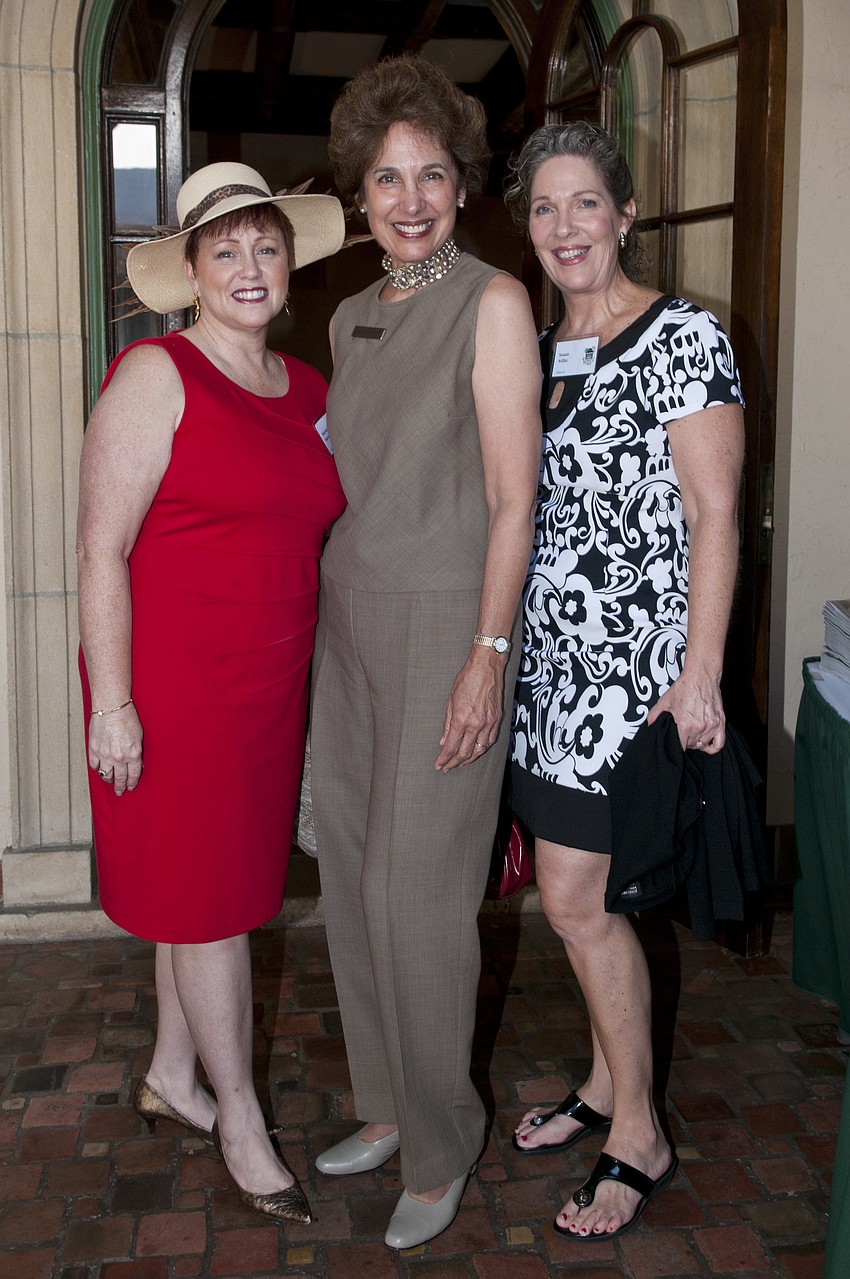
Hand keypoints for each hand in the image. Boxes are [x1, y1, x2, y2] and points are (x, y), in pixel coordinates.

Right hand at [88, 702, 143, 794]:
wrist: (111, 706)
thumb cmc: (127, 717)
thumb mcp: (139, 736)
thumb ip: (137, 752)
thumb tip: (137, 763)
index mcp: (133, 754)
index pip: (134, 775)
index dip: (132, 783)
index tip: (130, 787)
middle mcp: (119, 758)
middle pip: (120, 778)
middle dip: (120, 787)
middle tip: (120, 791)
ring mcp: (105, 755)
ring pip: (106, 775)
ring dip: (109, 780)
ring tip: (110, 781)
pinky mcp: (94, 750)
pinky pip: (95, 765)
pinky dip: (98, 768)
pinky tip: (100, 769)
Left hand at [435, 650, 505, 771]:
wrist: (486, 667)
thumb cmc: (467, 679)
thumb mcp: (450, 701)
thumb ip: (447, 724)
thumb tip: (444, 741)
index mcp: (461, 719)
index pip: (451, 746)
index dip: (444, 759)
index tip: (439, 765)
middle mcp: (476, 724)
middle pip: (465, 753)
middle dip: (455, 763)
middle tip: (447, 768)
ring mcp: (489, 723)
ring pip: (480, 750)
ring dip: (469, 759)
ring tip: (460, 763)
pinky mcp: (498, 719)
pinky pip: (490, 740)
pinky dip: (482, 749)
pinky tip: (476, 751)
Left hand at [647, 668, 725, 753]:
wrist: (700, 676)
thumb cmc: (685, 687)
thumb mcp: (665, 701)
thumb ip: (655, 715)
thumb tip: (649, 725)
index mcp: (685, 725)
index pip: (680, 746)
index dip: (677, 745)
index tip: (676, 741)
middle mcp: (699, 727)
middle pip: (692, 746)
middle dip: (686, 742)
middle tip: (683, 734)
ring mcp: (711, 726)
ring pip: (703, 744)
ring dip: (697, 742)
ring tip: (693, 734)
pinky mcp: (720, 722)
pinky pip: (719, 743)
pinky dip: (713, 747)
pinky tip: (707, 744)